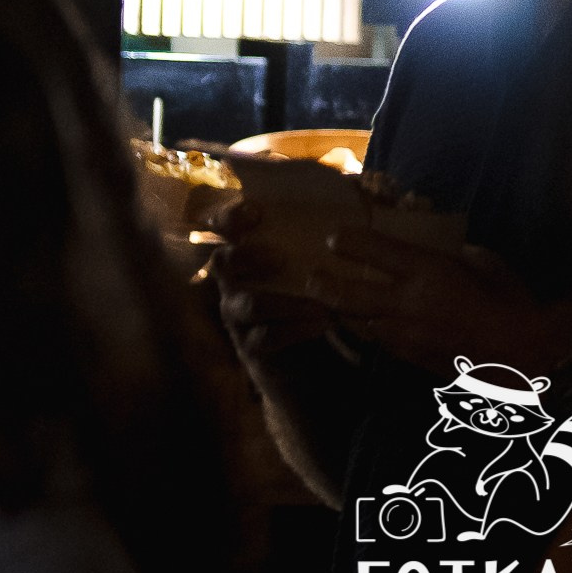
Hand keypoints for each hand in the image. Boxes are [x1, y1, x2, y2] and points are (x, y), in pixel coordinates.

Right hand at [206, 199, 339, 360]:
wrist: (311, 370)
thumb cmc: (313, 310)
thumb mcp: (316, 274)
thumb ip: (319, 245)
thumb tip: (351, 202)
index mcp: (246, 261)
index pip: (223, 232)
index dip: (230, 218)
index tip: (256, 211)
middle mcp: (234, 286)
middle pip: (221, 262)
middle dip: (246, 256)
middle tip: (280, 257)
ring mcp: (238, 319)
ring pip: (247, 303)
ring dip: (285, 301)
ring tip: (321, 303)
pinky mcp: (251, 349)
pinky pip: (265, 337)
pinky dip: (296, 329)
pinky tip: (323, 324)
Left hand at [303, 227, 571, 374]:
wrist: (534, 364)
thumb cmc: (517, 308)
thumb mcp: (494, 268)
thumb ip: (466, 256)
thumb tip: (455, 249)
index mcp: (428, 273)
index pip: (374, 250)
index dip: (348, 241)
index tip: (333, 237)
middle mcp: (408, 304)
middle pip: (349, 294)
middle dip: (324, 285)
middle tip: (311, 279)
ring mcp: (407, 335)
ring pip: (360, 323)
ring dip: (345, 313)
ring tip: (332, 304)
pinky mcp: (413, 359)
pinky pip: (381, 343)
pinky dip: (371, 333)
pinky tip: (372, 327)